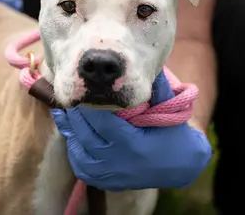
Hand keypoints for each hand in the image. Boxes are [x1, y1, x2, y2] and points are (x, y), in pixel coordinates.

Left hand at [51, 72, 211, 190]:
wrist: (180, 167)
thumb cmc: (173, 134)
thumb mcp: (169, 110)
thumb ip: (157, 87)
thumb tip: (146, 63)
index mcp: (132, 144)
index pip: (101, 121)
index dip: (89, 106)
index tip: (84, 91)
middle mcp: (117, 163)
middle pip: (85, 135)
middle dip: (75, 115)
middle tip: (68, 98)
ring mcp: (109, 175)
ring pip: (78, 150)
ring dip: (70, 130)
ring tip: (63, 112)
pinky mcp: (104, 182)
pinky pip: (80, 165)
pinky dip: (74, 148)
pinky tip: (71, 132)